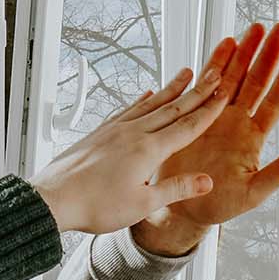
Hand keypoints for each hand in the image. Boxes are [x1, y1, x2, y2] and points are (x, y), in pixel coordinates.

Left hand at [31, 65, 228, 233]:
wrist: (54, 199)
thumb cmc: (95, 205)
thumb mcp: (142, 204)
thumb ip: (175, 188)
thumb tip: (206, 181)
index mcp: (147, 150)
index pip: (187, 127)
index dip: (208, 110)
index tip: (224, 94)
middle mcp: (133, 133)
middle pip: (172, 108)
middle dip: (197, 91)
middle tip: (215, 73)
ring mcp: (115, 130)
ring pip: (150, 104)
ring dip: (171, 89)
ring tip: (186, 74)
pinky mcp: (100, 133)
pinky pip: (127, 110)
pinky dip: (141, 100)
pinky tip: (146, 94)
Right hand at [131, 22, 278, 255]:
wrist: (184, 207)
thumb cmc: (220, 205)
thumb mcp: (254, 192)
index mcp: (253, 139)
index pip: (274, 103)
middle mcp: (237, 122)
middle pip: (257, 82)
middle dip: (268, 55)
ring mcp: (216, 116)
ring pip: (234, 77)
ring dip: (245, 52)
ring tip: (255, 29)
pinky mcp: (195, 115)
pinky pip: (207, 84)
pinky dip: (216, 64)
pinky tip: (226, 44)